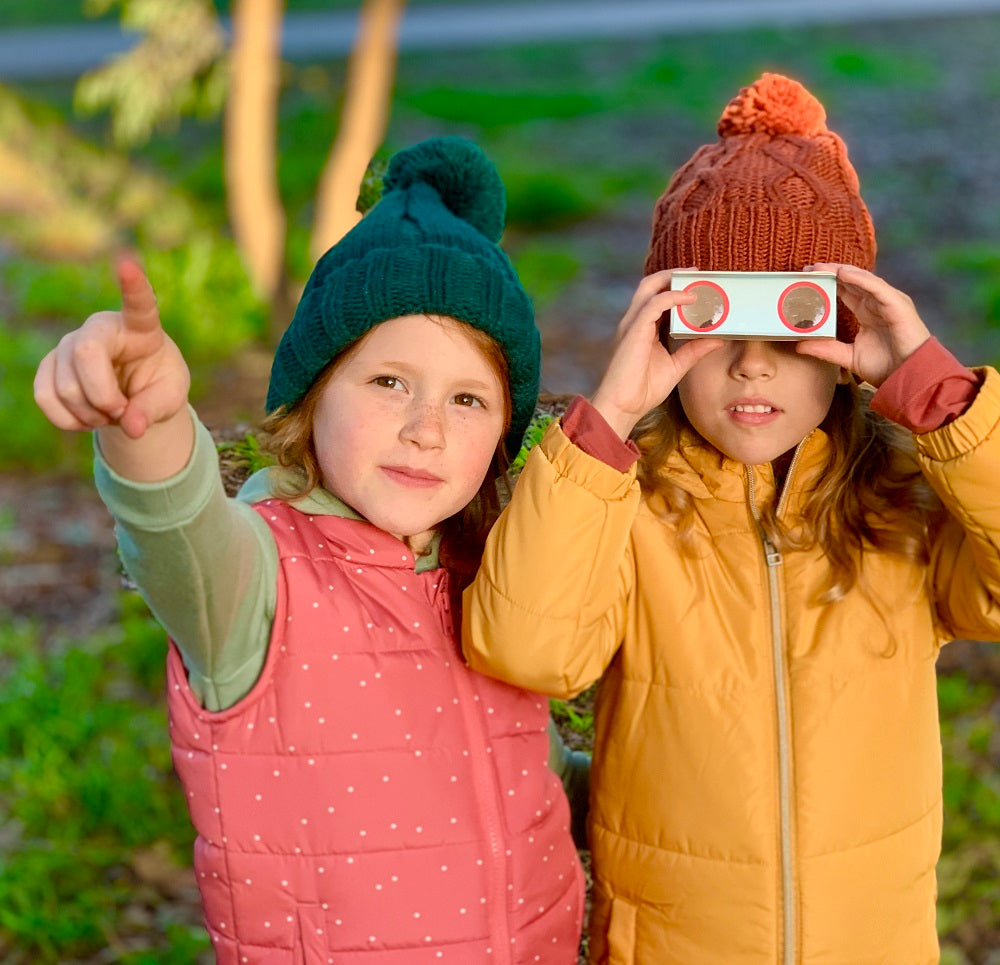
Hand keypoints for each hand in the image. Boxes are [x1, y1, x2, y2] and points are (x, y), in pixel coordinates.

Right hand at [34, 255, 189, 439]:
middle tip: (122, 412)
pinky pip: (45, 397)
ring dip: (91, 415)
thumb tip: (132, 428)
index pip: (139, 302)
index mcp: (141, 326)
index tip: (127, 263)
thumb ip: (154, 410)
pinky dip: (69, 421)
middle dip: (103, 397)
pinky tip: (88, 418)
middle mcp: (100, 327)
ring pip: (65, 386)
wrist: (134, 392)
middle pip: (85, 355)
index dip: (133, 285)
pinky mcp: (49, 365)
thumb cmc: (158, 384)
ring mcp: (70, 343)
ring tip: (111, 414)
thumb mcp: (169, 398)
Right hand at [590, 270, 722, 438]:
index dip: (676, 288)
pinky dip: (673, 296)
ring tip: (696, 278)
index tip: (699, 284)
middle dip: (673, 275)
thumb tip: (718, 339)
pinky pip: (654, 304)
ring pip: (650, 287)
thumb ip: (695, 350)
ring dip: (673, 279)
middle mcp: (635, 322)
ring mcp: (632, 324)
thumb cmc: (642, 390)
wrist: (623, 406)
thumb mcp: (677, 366)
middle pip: (651, 285)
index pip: (658, 298)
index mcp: (642, 329)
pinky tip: (690, 297)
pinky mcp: (634, 330)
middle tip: (698, 273)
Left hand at [795, 263, 930, 386]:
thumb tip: (800, 346)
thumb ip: (826, 349)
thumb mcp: (848, 356)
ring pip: (863, 280)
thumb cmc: (886, 366)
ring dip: (841, 271)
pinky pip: (877, 287)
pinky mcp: (898, 304)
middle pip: (852, 281)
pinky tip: (843, 273)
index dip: (827, 283)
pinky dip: (860, 279)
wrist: (909, 376)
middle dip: (830, 273)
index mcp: (867, 312)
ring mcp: (888, 302)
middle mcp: (877, 303)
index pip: (845, 292)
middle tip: (808, 267)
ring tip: (821, 267)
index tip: (806, 278)